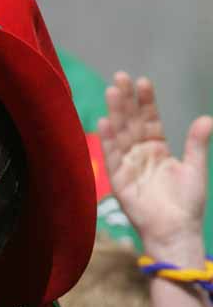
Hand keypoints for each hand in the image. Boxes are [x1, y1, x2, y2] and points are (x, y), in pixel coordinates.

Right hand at [99, 72, 212, 255]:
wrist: (176, 229)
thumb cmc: (186, 203)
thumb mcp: (195, 168)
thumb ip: (197, 144)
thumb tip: (205, 118)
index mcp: (157, 149)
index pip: (149, 120)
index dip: (145, 101)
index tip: (142, 81)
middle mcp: (140, 154)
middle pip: (130, 122)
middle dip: (125, 100)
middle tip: (119, 77)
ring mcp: (128, 166)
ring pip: (120, 135)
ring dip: (115, 114)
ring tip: (111, 92)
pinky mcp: (119, 181)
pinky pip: (112, 158)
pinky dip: (107, 141)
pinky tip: (104, 122)